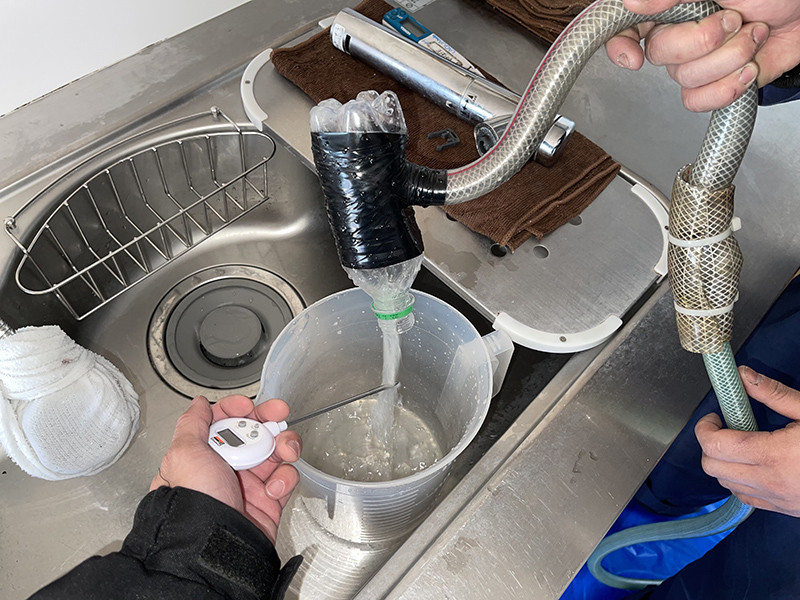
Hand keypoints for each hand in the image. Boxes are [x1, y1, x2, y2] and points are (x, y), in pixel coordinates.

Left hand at [151, 395, 301, 543]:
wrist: (215, 545)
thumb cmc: (194, 501)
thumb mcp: (183, 454)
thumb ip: (193, 424)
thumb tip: (199, 404)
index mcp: (203, 455)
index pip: (222, 422)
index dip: (236, 410)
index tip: (247, 406)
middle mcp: (226, 468)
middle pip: (253, 432)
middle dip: (268, 420)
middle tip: (279, 414)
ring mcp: (249, 483)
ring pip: (275, 451)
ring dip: (284, 445)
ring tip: (285, 450)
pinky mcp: (269, 500)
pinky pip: (286, 478)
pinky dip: (285, 478)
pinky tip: (274, 487)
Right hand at [605, 0, 799, 111]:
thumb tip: (633, 2)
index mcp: (671, 6)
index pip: (625, 27)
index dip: (621, 45)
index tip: (633, 57)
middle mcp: (678, 33)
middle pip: (658, 55)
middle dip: (703, 42)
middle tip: (732, 20)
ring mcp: (695, 60)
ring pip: (683, 79)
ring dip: (728, 60)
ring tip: (753, 35)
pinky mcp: (714, 84)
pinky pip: (697, 102)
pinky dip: (725, 90)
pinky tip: (746, 69)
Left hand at [695, 366, 799, 516]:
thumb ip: (775, 394)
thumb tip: (744, 376)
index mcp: (776, 455)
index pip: (716, 445)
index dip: (705, 428)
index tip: (715, 415)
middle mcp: (772, 482)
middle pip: (712, 467)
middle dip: (711, 444)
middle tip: (726, 426)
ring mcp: (778, 500)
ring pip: (726, 485)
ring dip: (724, 463)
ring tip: (742, 443)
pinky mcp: (786, 509)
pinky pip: (746, 498)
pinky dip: (740, 480)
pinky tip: (755, 463)